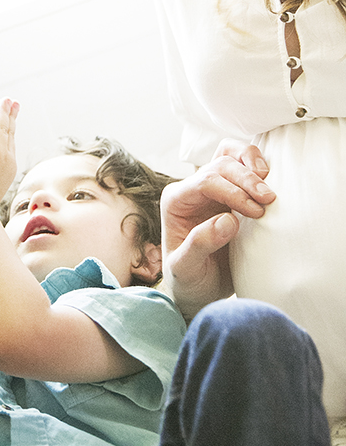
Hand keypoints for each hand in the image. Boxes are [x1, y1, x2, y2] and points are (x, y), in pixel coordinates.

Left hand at [0, 98, 18, 208]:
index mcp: (8, 167)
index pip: (10, 143)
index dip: (12, 128)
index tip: (13, 118)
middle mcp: (7, 159)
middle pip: (10, 133)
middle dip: (11, 116)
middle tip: (14, 103)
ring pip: (2, 129)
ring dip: (3, 113)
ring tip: (4, 100)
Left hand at [161, 150, 275, 318]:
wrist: (200, 289)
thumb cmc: (189, 280)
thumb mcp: (186, 269)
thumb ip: (200, 245)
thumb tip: (228, 220)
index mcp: (176, 201)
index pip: (205, 182)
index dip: (232, 191)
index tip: (255, 211)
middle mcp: (192, 189)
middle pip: (220, 165)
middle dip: (246, 178)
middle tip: (269, 200)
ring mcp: (212, 188)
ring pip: (230, 155)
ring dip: (252, 164)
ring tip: (269, 187)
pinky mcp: (231, 191)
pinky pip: (242, 163)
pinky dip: (257, 165)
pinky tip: (270, 179)